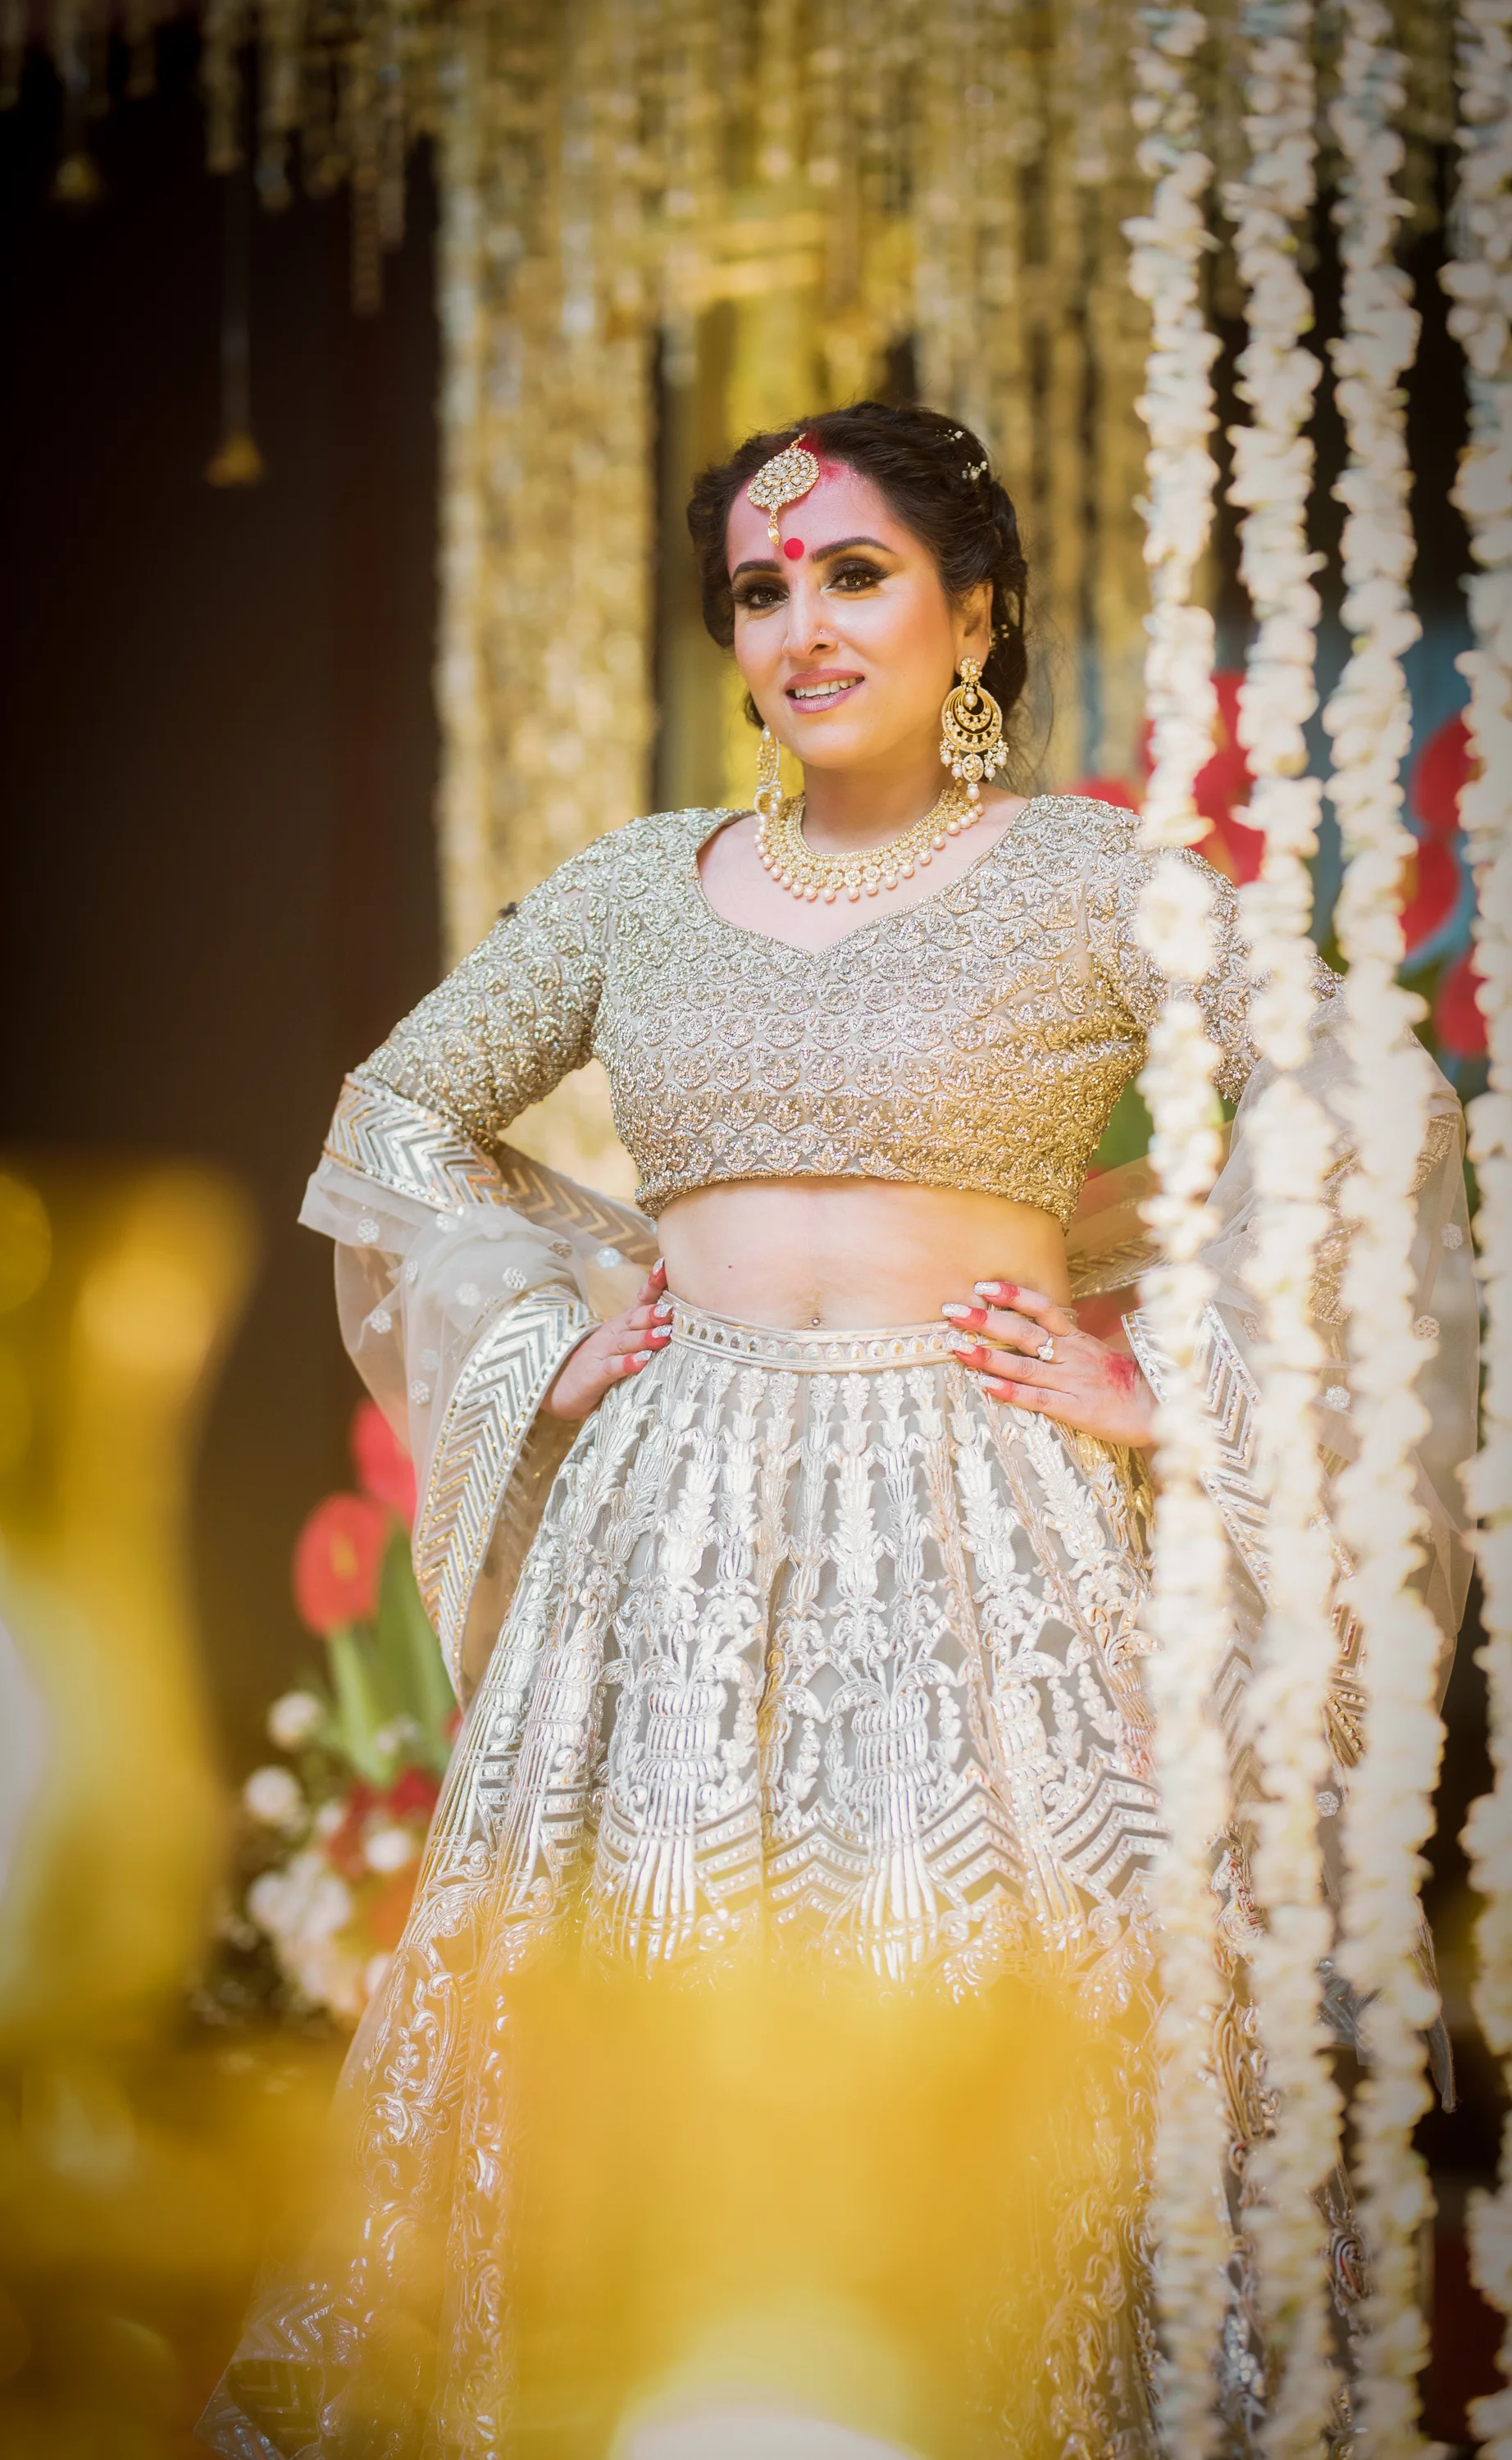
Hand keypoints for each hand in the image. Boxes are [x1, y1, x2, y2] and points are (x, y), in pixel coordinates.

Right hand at [543, 1260, 671, 1421]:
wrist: (558, 1388)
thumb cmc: (599, 1365)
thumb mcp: (624, 1346)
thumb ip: (647, 1334)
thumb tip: (684, 1324)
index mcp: (622, 1324)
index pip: (640, 1300)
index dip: (653, 1283)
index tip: (666, 1266)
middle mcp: (612, 1333)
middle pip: (634, 1319)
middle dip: (653, 1313)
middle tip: (671, 1310)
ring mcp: (601, 1352)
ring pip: (625, 1341)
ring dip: (644, 1337)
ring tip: (663, 1335)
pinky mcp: (593, 1374)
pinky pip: (611, 1368)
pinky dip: (627, 1364)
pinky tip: (641, 1362)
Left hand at [941, 1280, 1155, 1449]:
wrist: (1157, 1407)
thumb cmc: (1123, 1381)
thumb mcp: (1095, 1353)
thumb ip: (1067, 1340)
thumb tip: (1035, 1326)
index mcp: (1077, 1338)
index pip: (1042, 1308)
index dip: (1013, 1295)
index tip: (982, 1285)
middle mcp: (1071, 1354)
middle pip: (1024, 1332)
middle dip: (985, 1320)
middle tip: (951, 1310)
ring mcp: (1071, 1381)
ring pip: (1024, 1365)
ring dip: (988, 1355)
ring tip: (956, 1347)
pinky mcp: (1074, 1408)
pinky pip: (1038, 1398)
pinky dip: (1010, 1392)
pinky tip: (985, 1386)